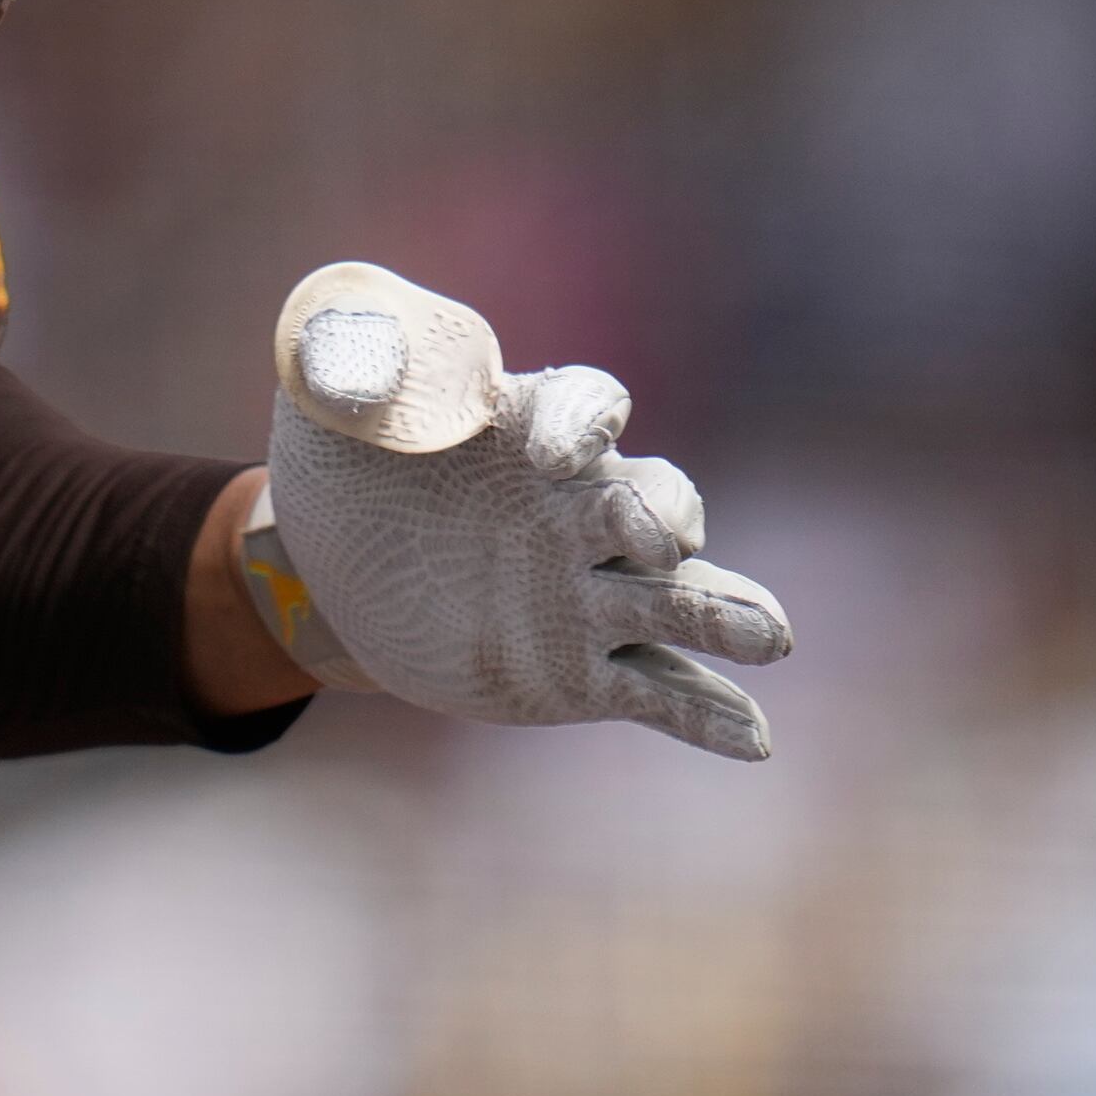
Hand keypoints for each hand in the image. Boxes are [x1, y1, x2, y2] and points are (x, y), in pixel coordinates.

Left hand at [240, 262, 791, 758]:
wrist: (334, 568)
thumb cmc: (346, 461)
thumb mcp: (325, 396)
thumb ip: (345, 358)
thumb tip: (359, 354)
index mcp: (529, 427)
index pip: (585, 404)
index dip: (584, 422)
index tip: (557, 452)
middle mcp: (580, 507)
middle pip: (652, 499)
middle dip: (664, 517)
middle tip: (661, 543)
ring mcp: (590, 592)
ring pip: (679, 598)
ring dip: (728, 612)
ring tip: (770, 637)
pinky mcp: (583, 671)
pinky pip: (659, 690)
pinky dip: (708, 712)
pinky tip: (755, 741)